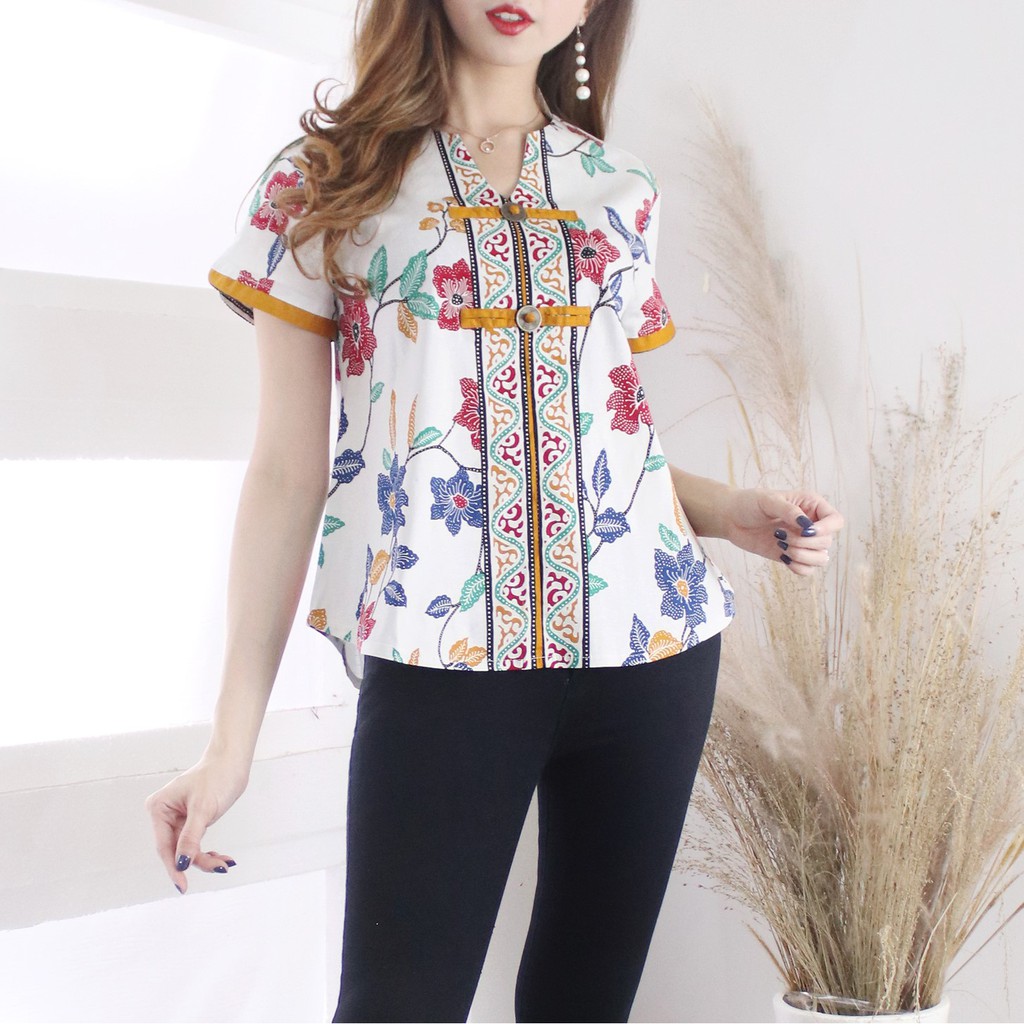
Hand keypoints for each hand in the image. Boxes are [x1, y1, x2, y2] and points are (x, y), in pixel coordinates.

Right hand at [144, 754, 249, 893]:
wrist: (232, 761)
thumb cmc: (217, 777)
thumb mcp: (203, 809)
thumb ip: (190, 838)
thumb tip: (181, 864)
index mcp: (159, 808)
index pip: (164, 846)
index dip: (174, 868)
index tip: (182, 887)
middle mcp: (164, 814)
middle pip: (176, 850)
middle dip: (198, 861)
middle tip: (220, 867)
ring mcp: (177, 819)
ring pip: (187, 850)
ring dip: (206, 858)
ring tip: (226, 862)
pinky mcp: (190, 821)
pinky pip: (195, 844)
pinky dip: (208, 852)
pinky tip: (223, 858)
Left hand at [722, 488, 843, 575]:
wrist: (731, 518)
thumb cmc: (749, 503)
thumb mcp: (768, 501)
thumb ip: (789, 511)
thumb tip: (807, 525)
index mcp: (811, 506)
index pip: (836, 521)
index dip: (826, 529)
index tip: (805, 530)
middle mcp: (811, 525)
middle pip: (827, 543)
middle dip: (805, 543)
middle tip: (780, 534)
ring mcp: (802, 542)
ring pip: (821, 559)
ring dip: (802, 556)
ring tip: (782, 546)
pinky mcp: (792, 556)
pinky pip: (808, 570)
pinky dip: (798, 567)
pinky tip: (783, 557)